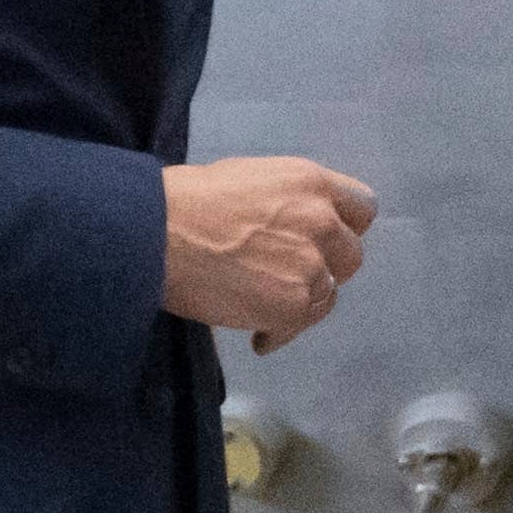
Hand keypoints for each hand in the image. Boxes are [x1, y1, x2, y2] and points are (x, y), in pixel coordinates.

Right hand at [162, 154, 374, 346]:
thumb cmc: (182, 201)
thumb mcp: (248, 179)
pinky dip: (280, 331)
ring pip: (327, 293)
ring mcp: (311, 265)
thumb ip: (286, 202)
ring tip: (262, 304)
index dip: (344, 227)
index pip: (362, 208)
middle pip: (350, 255)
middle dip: (324, 266)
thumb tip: (292, 224)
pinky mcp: (293, 304)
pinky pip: (302, 324)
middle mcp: (322, 221)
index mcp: (311, 182)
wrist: (150, 233)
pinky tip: (256, 333)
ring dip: (300, 300)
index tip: (324, 241)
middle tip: (287, 274)